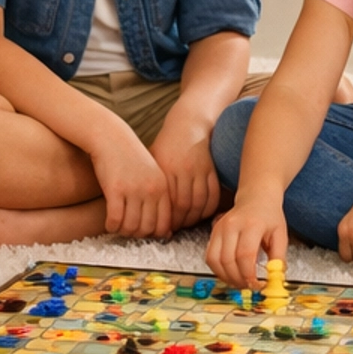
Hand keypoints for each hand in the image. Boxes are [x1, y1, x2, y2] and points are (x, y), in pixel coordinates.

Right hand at [89, 120, 172, 237]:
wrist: (111, 137)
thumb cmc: (130, 159)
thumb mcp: (152, 176)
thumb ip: (159, 201)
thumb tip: (166, 233)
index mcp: (162, 187)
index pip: (164, 224)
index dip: (154, 234)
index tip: (143, 232)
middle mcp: (151, 190)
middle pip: (147, 229)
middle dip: (137, 235)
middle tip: (128, 230)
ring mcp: (133, 189)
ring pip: (130, 227)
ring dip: (123, 231)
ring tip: (118, 227)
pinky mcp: (115, 189)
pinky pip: (115, 219)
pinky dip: (111, 226)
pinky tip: (109, 223)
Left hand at [150, 107, 221, 229]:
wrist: (188, 124)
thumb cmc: (167, 144)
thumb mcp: (153, 158)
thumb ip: (150, 180)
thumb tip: (139, 206)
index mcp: (166, 168)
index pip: (167, 201)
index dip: (166, 218)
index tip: (163, 226)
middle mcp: (184, 169)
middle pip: (183, 204)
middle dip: (180, 221)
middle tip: (175, 229)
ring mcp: (200, 169)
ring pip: (199, 202)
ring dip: (194, 217)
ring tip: (187, 223)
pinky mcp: (212, 169)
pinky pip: (213, 195)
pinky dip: (209, 208)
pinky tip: (201, 213)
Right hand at [207, 194, 286, 289]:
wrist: (257, 197)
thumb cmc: (269, 216)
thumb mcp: (281, 235)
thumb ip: (278, 259)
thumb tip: (275, 280)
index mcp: (251, 224)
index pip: (245, 255)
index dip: (249, 275)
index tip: (257, 285)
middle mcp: (232, 225)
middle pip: (227, 260)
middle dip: (238, 279)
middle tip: (248, 286)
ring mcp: (220, 227)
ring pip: (214, 260)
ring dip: (226, 277)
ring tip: (239, 282)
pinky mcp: (213, 231)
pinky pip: (209, 257)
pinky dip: (218, 270)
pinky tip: (230, 273)